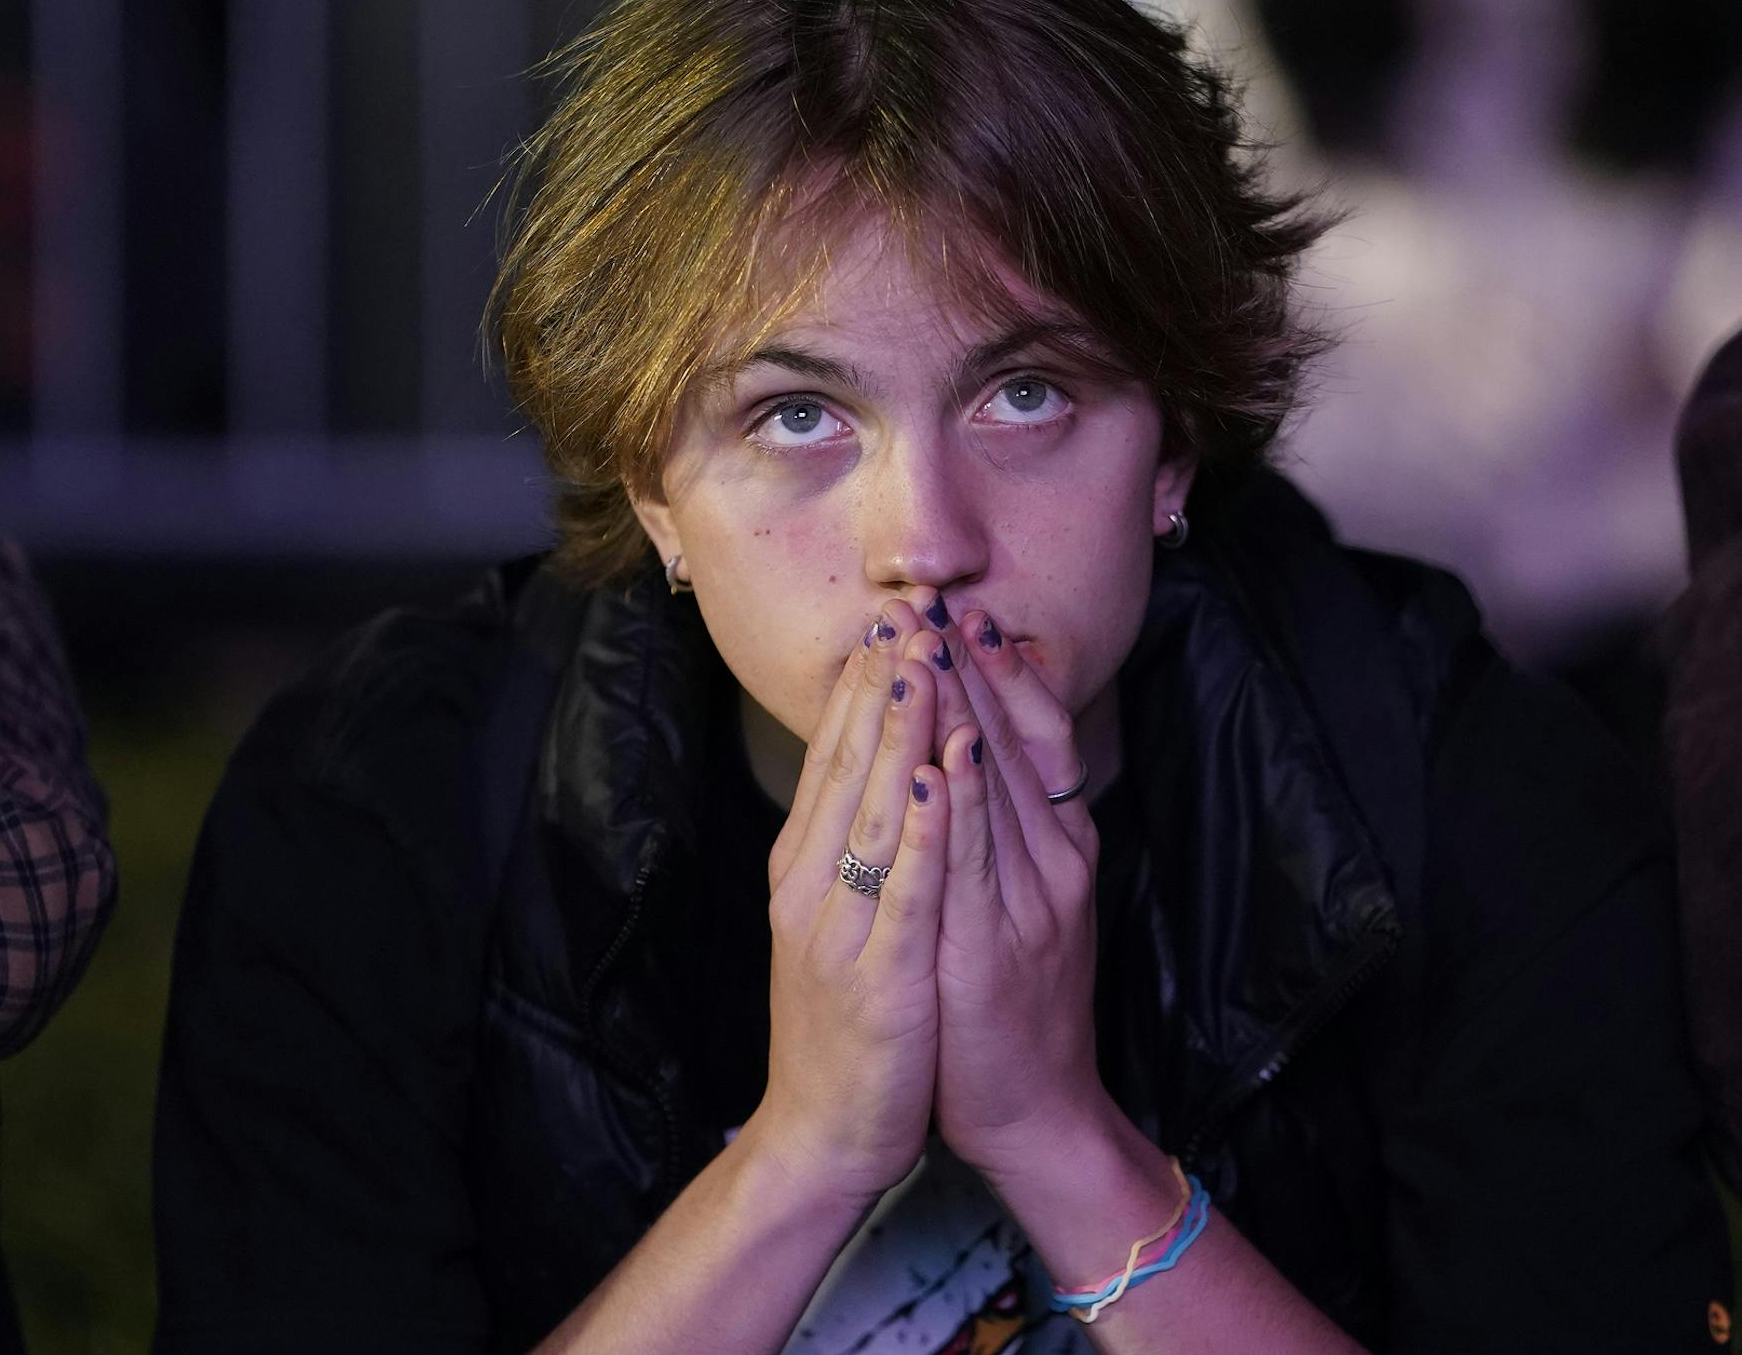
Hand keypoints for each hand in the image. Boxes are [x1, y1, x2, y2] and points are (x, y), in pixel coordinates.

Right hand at [746, 600, 950, 1208]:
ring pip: (872, 810)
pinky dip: (922, 828)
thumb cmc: (846, 1024)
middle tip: (910, 610)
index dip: (865, 687)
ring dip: (899, 732)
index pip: (834, 758)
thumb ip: (853, 845)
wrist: (825, 1132)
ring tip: (923, 660)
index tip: (893, 620)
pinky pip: (904, 887)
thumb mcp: (838, 918)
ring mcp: (839, 928)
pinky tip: (939, 776)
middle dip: (884, 684)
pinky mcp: (878, 975)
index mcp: (803, 867)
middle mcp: (810, 884)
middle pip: (849, 766)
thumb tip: (883, 767)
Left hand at [916, 604, 1108, 1185]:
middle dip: (975, 665)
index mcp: (1059, 848)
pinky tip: (945, 753)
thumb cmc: (1016, 1007)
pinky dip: (964, 802)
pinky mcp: (996, 946)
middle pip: (1019, 742)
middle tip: (935, 596)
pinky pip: (976, 861)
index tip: (961, 609)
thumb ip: (1008, 832)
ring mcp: (1031, 902)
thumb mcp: (1022, 903)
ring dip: (967, 708)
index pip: (1035, 736)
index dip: (1000, 669)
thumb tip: (977, 752)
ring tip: (934, 643)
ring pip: (1001, 785)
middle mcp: (1054, 862)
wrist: (1037, 1112)